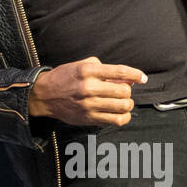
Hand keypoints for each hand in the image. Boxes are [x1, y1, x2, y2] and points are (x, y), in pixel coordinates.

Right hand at [29, 56, 147, 125]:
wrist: (44, 95)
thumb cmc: (64, 78)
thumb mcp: (82, 65)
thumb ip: (105, 69)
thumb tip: (127, 78)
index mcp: (88, 71)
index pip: (120, 72)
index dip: (135, 75)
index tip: (142, 78)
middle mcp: (89, 87)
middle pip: (124, 91)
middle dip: (128, 91)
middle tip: (124, 92)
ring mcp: (89, 104)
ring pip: (122, 106)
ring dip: (128, 104)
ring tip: (124, 102)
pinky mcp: (88, 117)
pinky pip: (115, 120)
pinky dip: (124, 117)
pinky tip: (122, 114)